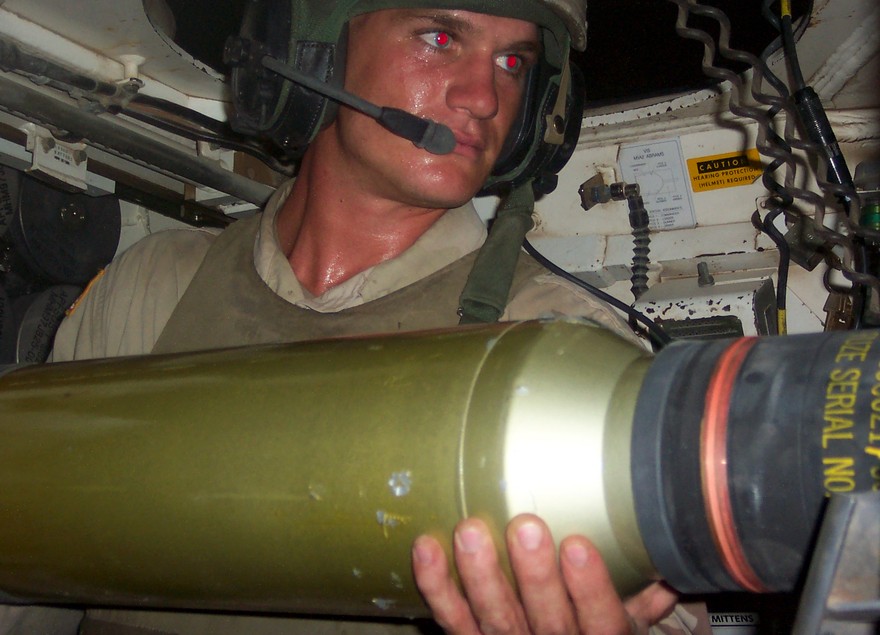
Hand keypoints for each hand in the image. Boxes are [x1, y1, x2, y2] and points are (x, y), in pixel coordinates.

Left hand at [412, 513, 676, 634]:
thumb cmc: (593, 629)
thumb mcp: (627, 621)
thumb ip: (647, 594)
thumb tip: (674, 556)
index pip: (601, 619)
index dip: (591, 587)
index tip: (580, 545)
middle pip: (545, 618)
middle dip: (535, 574)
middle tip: (526, 527)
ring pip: (493, 617)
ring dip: (480, 576)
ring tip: (470, 532)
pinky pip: (451, 619)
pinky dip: (436, 586)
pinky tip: (426, 546)